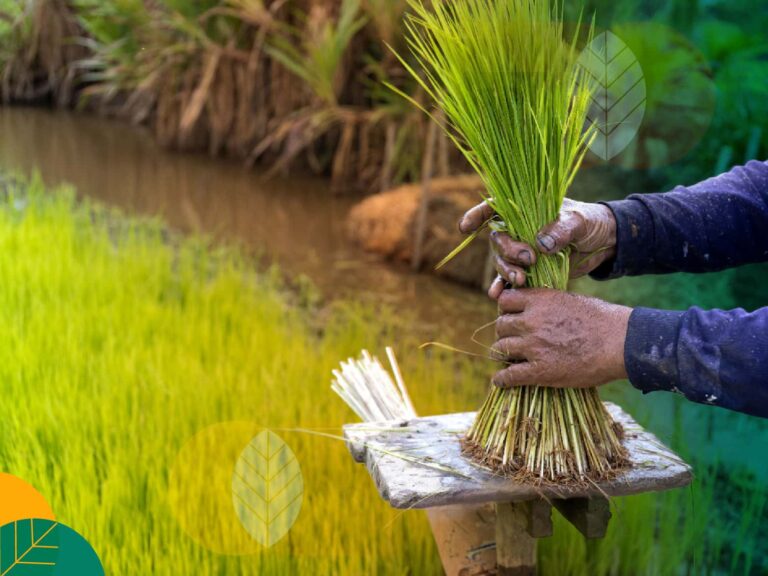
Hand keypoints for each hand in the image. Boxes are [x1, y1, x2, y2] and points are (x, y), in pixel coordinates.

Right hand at [459, 199, 617, 298]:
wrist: (604, 243)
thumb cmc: (590, 222)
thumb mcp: (579, 221)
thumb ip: (561, 229)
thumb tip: (541, 243)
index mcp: (524, 209)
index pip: (494, 208)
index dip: (476, 215)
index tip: (466, 227)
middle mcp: (518, 230)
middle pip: (498, 241)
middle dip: (508, 252)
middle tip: (528, 259)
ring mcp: (521, 251)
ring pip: (502, 262)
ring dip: (507, 271)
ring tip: (521, 280)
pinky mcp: (529, 270)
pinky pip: (509, 280)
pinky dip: (503, 288)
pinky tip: (498, 295)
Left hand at [492, 289, 630, 388]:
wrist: (620, 342)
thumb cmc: (601, 319)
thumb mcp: (569, 300)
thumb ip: (546, 304)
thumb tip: (533, 309)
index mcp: (540, 301)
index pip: (505, 300)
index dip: (506, 310)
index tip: (512, 317)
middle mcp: (531, 321)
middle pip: (500, 326)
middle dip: (505, 333)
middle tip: (512, 340)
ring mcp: (534, 346)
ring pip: (500, 349)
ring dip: (503, 354)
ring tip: (509, 359)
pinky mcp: (540, 370)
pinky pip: (509, 376)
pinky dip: (502, 379)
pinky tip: (501, 381)